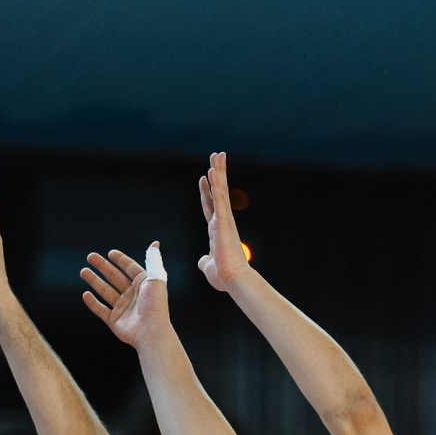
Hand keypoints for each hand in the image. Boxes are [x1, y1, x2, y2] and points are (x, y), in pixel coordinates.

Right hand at [81, 243, 169, 348]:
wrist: (151, 331)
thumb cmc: (155, 305)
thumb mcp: (156, 279)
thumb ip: (153, 261)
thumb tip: (155, 244)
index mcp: (143, 285)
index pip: (130, 268)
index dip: (121, 260)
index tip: (110, 253)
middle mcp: (132, 295)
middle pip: (114, 277)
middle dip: (102, 266)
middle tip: (90, 257)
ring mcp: (123, 308)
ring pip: (105, 291)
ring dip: (94, 281)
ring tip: (83, 271)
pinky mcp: (115, 321)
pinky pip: (101, 310)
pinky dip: (93, 303)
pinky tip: (86, 294)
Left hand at [197, 152, 250, 292]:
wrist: (233, 279)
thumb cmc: (223, 275)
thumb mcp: (209, 266)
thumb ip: (205, 261)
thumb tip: (203, 261)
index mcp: (217, 229)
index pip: (210, 205)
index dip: (207, 191)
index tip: (204, 176)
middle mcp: (222, 221)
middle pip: (218, 192)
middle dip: (217, 173)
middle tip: (216, 156)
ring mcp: (223, 220)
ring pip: (220, 190)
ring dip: (218, 172)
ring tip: (217, 155)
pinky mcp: (223, 221)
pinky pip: (218, 199)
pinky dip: (215, 185)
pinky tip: (212, 171)